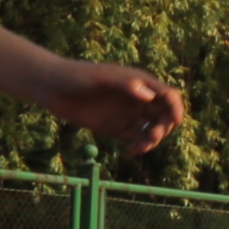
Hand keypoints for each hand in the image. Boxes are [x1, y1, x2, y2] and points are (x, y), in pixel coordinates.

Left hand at [40, 63, 182, 155]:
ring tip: (139, 148)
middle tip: (151, 136)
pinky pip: (134, 139)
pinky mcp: (115, 128)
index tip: (175, 122)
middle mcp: (138, 100)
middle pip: (164, 115)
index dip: (176, 108)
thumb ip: (126, 83)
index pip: (168, 96)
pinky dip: (138, 147)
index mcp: (140, 84)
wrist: (51, 87)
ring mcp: (127, 115)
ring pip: (151, 129)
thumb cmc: (77, 76)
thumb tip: (150, 96)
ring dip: (152, 140)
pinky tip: (130, 153)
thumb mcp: (102, 77)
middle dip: (163, 127)